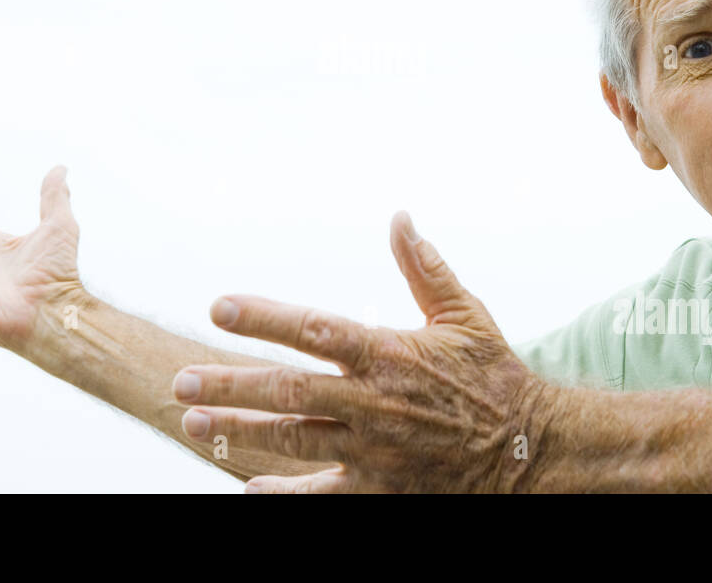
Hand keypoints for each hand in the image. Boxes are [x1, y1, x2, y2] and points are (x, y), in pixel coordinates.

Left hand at [172, 211, 550, 491]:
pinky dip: (283, 493)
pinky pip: (322, 495)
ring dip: (240, 429)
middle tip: (181, 381)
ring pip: (292, 439)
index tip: (218, 306)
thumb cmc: (494, 375)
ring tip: (194, 423)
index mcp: (388, 352)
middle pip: (286, 390)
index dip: (263, 317)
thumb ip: (424, 267)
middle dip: (229, 383)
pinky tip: (248, 486)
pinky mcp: (381, 488)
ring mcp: (373, 449)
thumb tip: (400, 217)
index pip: (313, 329)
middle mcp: (372, 401)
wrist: (531, 450)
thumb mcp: (464, 313)